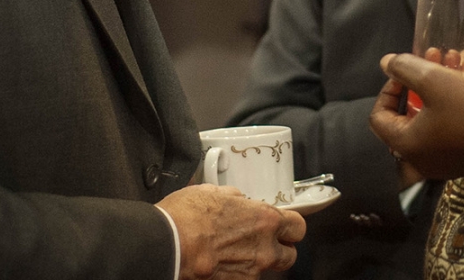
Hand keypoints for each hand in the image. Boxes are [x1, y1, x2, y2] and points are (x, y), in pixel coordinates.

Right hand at [160, 184, 304, 278]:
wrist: (167, 246)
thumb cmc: (187, 215)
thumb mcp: (214, 193)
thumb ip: (236, 200)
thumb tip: (240, 203)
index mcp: (265, 220)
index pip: (297, 226)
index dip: (290, 226)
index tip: (283, 226)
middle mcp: (264, 249)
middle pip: (290, 255)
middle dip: (280, 249)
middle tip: (263, 242)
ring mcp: (251, 273)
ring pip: (264, 270)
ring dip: (254, 263)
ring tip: (231, 254)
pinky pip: (243, 279)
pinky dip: (235, 273)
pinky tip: (218, 264)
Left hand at [368, 53, 463, 179]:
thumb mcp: (435, 81)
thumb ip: (405, 68)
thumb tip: (386, 63)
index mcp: (407, 145)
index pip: (380, 116)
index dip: (388, 88)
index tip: (406, 70)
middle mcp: (421, 158)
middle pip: (409, 112)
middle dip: (421, 79)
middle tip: (434, 56)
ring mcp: (445, 159)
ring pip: (433, 114)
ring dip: (441, 84)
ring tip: (457, 59)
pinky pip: (451, 123)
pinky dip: (455, 101)